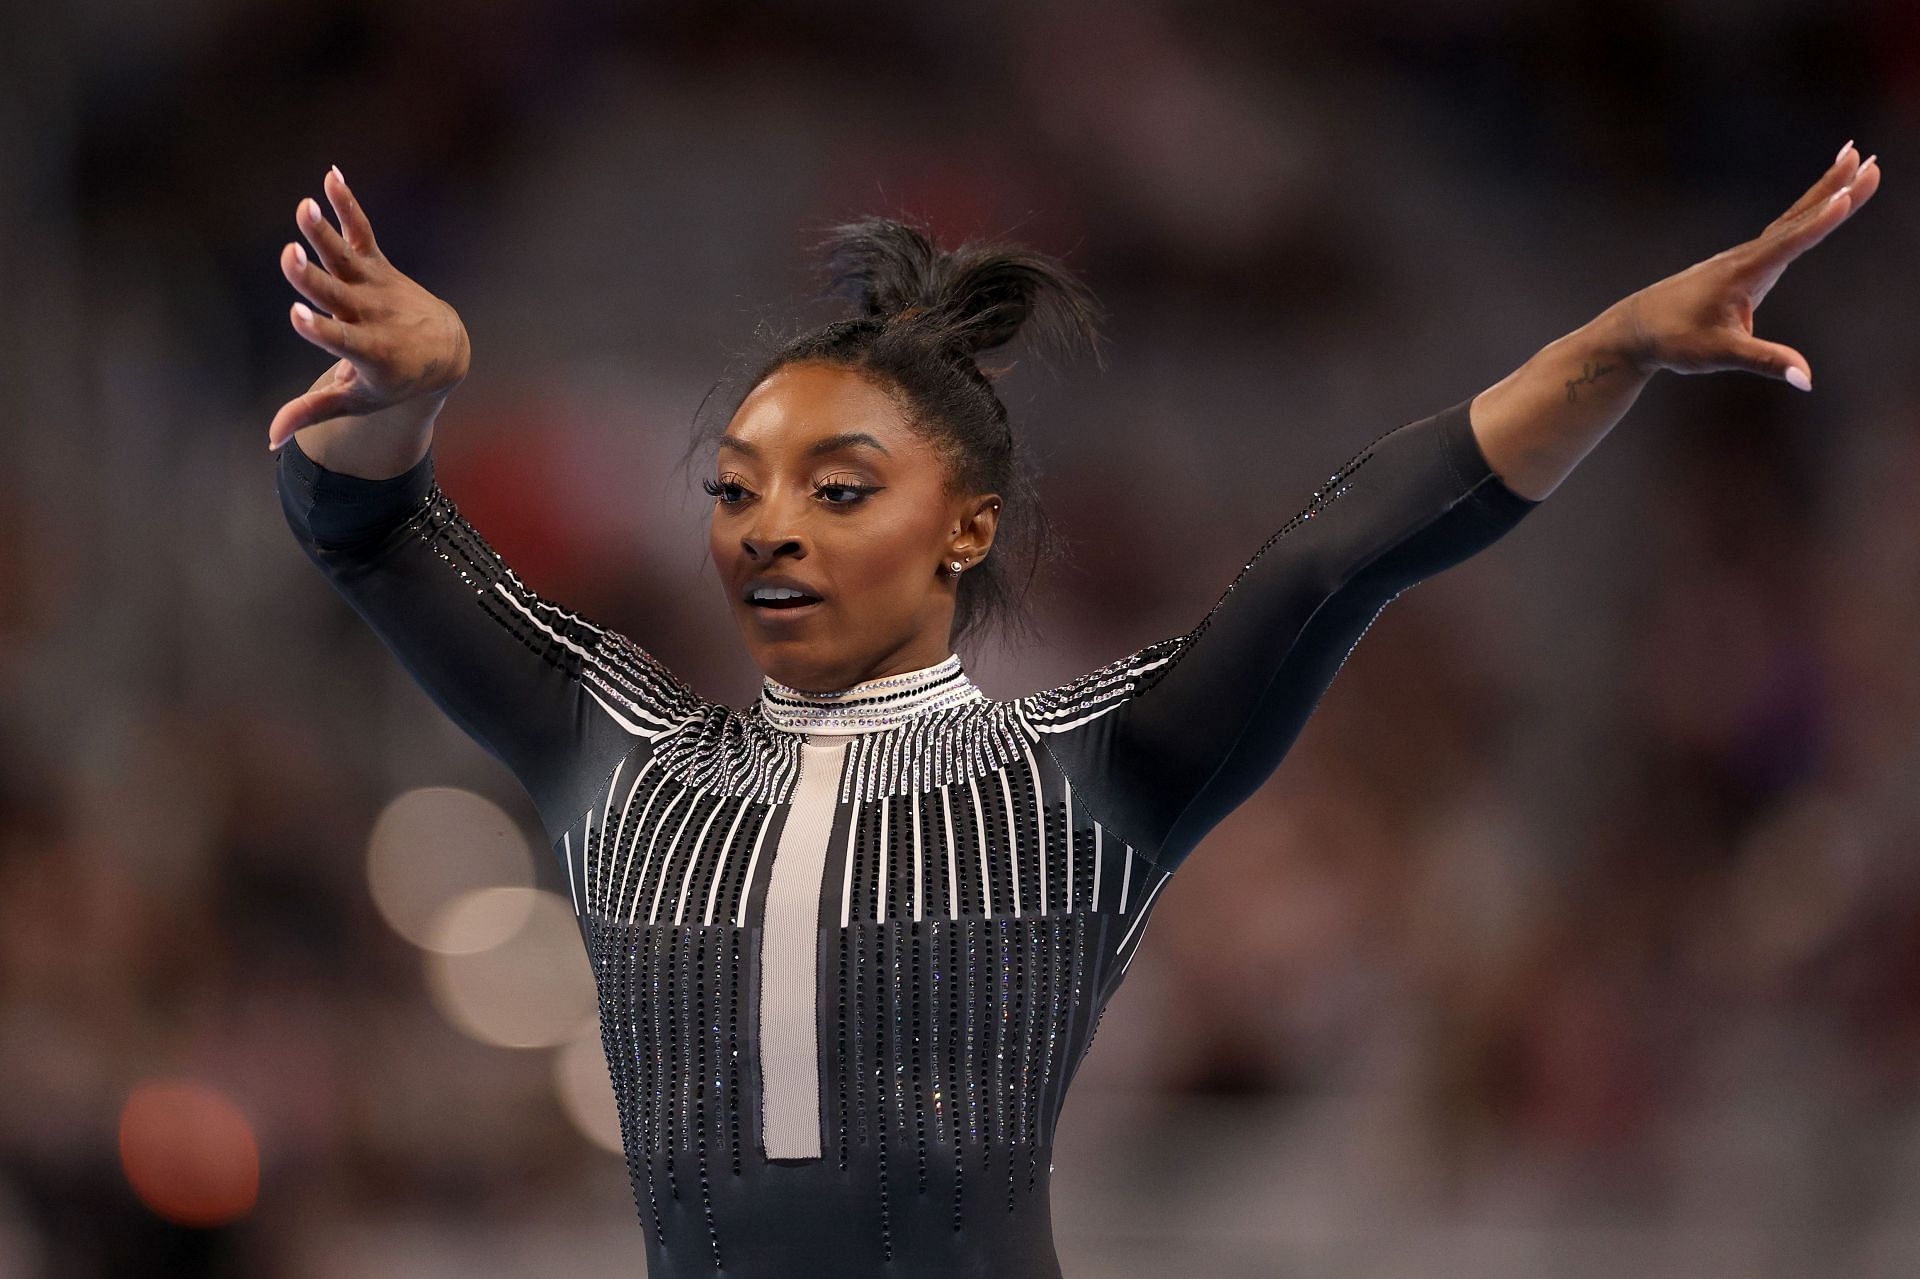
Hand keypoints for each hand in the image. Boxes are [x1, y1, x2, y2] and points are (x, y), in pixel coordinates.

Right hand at [267, 166, 471, 448]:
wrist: (446, 350)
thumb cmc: (392, 381)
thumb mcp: (358, 400)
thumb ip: (314, 411)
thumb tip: (271, 440)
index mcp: (371, 356)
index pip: (343, 343)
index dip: (321, 331)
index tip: (299, 316)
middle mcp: (373, 317)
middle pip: (338, 294)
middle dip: (313, 277)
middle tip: (289, 254)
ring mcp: (376, 287)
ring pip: (347, 258)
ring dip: (325, 231)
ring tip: (304, 205)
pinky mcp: (379, 264)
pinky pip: (362, 231)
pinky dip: (348, 204)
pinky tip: (331, 175)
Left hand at [1610, 142, 1879, 389]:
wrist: (1637, 329)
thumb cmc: (1674, 340)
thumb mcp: (1719, 354)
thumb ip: (1765, 362)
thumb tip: (1806, 378)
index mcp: (1742, 273)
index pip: (1789, 243)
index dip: (1820, 222)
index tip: (1849, 195)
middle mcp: (1746, 257)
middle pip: (1797, 218)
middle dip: (1835, 188)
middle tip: (1870, 158)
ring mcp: (1746, 258)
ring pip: (1792, 219)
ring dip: (1826, 190)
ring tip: (1855, 160)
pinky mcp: (1745, 265)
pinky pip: (1783, 232)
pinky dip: (1806, 213)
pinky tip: (1822, 203)